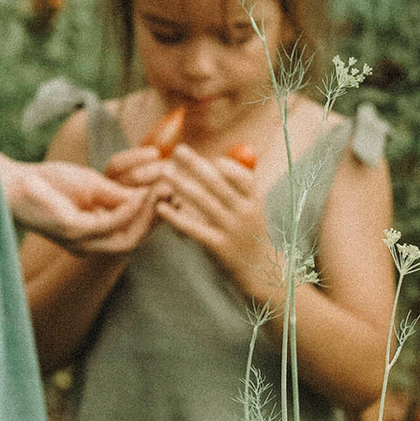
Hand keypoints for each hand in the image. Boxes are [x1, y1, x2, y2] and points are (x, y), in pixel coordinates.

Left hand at [1, 154, 160, 254]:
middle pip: (134, 240)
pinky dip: (128, 212)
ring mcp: (80, 241)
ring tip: (162, 194)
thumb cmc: (48, 183)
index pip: (133, 232)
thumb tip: (148, 195)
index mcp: (94, 235)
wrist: (12, 182)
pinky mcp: (72, 230)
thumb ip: (118, 195)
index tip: (173, 195)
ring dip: (148, 216)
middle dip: (157, 219)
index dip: (155, 216)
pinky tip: (140, 196)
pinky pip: (109, 224)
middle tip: (175, 195)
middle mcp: (89, 245)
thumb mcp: (92, 186)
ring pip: (126, 238)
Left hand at [155, 145, 281, 307]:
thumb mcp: (251, 208)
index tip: (208, 157)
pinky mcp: (218, 246)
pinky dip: (176, 216)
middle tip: (178, 150)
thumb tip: (214, 161)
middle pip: (218, 183)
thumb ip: (236, 187)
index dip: (225, 165)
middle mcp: (245, 213)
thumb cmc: (249, 233)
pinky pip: (193, 227)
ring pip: (203, 201)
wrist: (259, 270)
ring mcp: (231, 230)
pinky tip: (161, 207)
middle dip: (196, 164)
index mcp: (255, 201)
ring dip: (182, 184)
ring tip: (166, 171)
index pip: (242, 176)